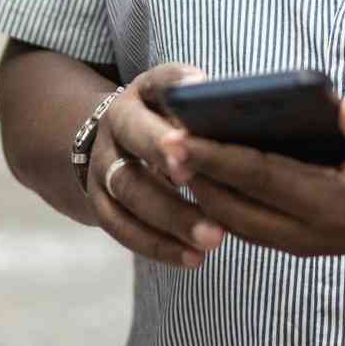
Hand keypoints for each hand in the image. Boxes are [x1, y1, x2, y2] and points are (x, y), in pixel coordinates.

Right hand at [86, 63, 228, 268]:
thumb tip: (246, 112)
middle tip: (201, 180)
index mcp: (141, 93)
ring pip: (128, 192)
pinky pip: (120, 227)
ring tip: (213, 239)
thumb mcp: (179, 100)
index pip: (156, 87)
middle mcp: (114, 125)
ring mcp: (101, 165)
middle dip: (169, 164)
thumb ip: (204, 105)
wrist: (113, 141)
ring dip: (170, 218)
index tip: (194, 117)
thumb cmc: (169, 119)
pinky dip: (156, 245)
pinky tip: (192, 258)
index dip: (176, 93)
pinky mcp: (98, 202)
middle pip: (136, 144)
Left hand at [166, 94, 344, 258]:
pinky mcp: (308, 240)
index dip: (213, 155)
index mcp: (337, 204)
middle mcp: (315, 231)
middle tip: (153, 141)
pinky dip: (223, 202)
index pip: (259, 176)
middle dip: (192, 175)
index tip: (174, 135)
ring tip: (167, 154)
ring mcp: (309, 241)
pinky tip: (202, 173)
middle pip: (235, 206)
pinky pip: (252, 225)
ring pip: (237, 221)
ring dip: (202, 191)